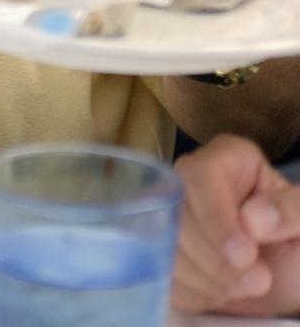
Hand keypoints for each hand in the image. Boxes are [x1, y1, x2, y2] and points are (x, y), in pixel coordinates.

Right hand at [173, 133, 299, 316]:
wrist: (285, 276)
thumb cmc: (298, 242)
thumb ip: (292, 211)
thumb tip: (253, 217)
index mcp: (228, 158)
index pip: (201, 176)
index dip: (216, 218)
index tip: (245, 256)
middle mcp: (190, 178)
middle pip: (176, 212)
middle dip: (215, 258)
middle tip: (258, 282)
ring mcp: (171, 213)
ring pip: (165, 245)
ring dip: (208, 280)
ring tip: (246, 287)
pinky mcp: (164, 249)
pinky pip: (163, 272)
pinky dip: (195, 292)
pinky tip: (223, 291)